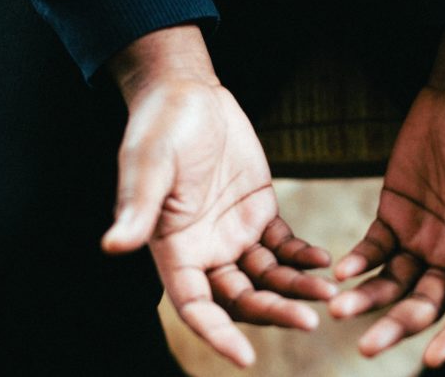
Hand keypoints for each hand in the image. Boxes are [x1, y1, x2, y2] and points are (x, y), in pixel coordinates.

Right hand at [101, 25, 336, 366]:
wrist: (190, 94)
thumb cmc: (160, 126)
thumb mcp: (148, 163)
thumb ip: (139, 207)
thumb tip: (113, 245)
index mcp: (174, 248)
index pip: (194, 305)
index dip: (216, 334)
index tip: (246, 358)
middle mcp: (205, 250)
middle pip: (240, 299)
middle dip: (273, 313)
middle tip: (310, 322)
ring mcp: (234, 234)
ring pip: (268, 278)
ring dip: (296, 288)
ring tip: (330, 292)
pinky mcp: (259, 213)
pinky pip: (284, 246)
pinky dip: (303, 256)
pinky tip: (324, 260)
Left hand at [329, 31, 444, 366]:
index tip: (432, 358)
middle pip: (426, 304)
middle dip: (397, 326)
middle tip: (365, 347)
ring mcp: (422, 237)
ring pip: (393, 282)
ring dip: (368, 298)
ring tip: (339, 309)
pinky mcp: (394, 215)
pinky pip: (374, 249)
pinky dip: (358, 262)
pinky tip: (341, 270)